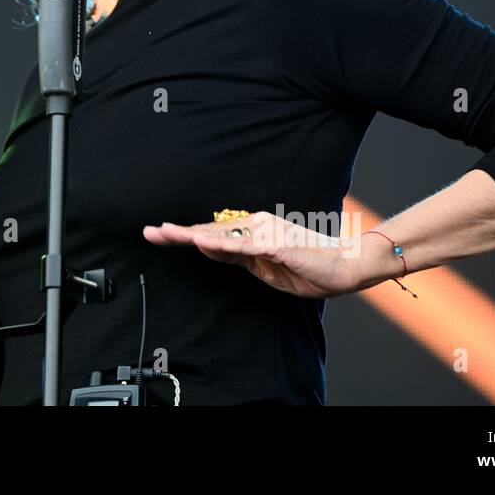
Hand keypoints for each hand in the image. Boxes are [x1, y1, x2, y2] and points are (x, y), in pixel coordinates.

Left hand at [142, 211, 362, 298]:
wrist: (345, 268)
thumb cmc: (307, 267)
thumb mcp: (262, 266)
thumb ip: (235, 257)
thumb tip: (205, 246)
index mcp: (252, 232)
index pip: (212, 234)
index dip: (183, 234)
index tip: (158, 234)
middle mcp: (256, 227)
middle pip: (210, 231)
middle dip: (178, 233)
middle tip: (149, 232)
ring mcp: (266, 235)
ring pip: (222, 235)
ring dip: (193, 234)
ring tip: (167, 233)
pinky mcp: (277, 247)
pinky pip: (245, 247)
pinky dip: (222, 245)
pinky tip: (201, 243)